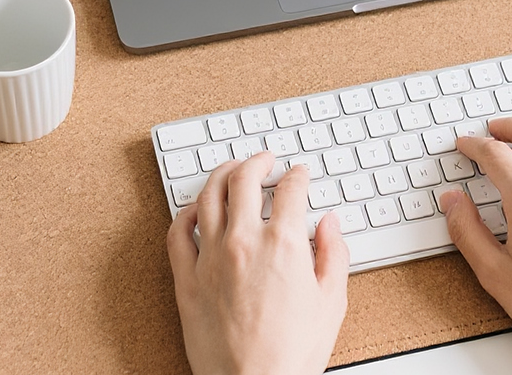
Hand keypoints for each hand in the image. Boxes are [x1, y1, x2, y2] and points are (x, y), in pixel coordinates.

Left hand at [167, 153, 348, 374]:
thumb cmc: (292, 353)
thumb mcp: (333, 301)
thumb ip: (334, 253)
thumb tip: (330, 224)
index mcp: (284, 244)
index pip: (292, 189)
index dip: (299, 175)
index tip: (300, 174)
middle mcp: (244, 242)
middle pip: (245, 179)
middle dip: (259, 161)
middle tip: (266, 159)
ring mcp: (210, 257)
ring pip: (209, 196)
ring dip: (223, 174)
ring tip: (233, 170)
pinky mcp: (187, 279)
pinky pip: (177, 232)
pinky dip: (186, 212)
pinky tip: (196, 208)